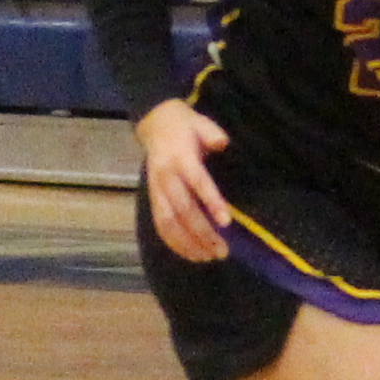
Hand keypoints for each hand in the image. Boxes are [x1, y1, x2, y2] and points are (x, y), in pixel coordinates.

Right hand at [133, 98, 231, 265]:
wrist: (156, 124)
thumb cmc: (186, 126)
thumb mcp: (201, 122)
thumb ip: (212, 134)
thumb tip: (222, 143)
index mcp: (181, 157)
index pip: (197, 183)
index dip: (211, 203)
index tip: (226, 223)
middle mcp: (167, 177)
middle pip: (184, 210)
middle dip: (203, 233)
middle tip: (222, 251)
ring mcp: (157, 190)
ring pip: (169, 223)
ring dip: (188, 243)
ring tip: (208, 257)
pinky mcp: (153, 199)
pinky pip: (160, 226)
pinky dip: (174, 243)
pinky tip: (191, 254)